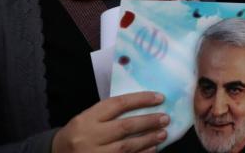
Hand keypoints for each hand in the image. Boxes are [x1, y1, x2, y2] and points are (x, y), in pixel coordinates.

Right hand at [52, 92, 168, 152]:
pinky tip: (152, 149)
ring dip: (148, 140)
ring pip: (127, 146)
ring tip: (163, 133)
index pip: (117, 104)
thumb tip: (143, 105)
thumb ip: (110, 113)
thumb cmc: (79, 133)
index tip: (159, 97)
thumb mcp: (87, 118)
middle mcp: (90, 136)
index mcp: (87, 119)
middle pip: (125, 127)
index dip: (141, 99)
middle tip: (165, 118)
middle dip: (149, 122)